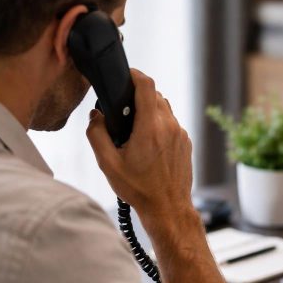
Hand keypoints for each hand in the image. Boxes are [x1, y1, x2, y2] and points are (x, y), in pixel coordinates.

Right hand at [86, 69, 193, 221]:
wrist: (168, 208)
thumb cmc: (139, 189)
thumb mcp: (108, 164)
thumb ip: (97, 134)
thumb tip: (96, 116)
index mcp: (150, 128)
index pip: (146, 85)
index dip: (134, 74)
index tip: (125, 75)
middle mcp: (169, 126)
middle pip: (154, 95)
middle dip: (137, 97)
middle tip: (122, 111)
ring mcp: (180, 134)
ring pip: (164, 108)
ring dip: (149, 110)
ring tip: (134, 129)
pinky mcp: (186, 142)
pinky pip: (171, 123)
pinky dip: (159, 125)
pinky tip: (148, 144)